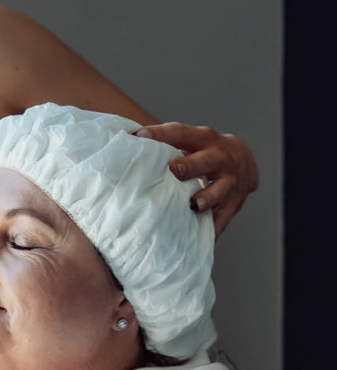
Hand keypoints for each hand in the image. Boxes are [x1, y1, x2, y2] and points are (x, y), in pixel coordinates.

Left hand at [134, 122, 259, 236]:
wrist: (245, 161)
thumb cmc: (203, 152)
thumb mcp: (190, 141)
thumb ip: (164, 143)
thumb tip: (125, 143)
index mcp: (202, 139)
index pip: (180, 133)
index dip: (161, 133)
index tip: (141, 136)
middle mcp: (219, 157)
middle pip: (206, 160)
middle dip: (191, 165)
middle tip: (175, 170)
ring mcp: (230, 180)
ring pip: (221, 188)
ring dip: (208, 196)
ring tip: (196, 204)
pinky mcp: (234, 202)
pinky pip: (224, 217)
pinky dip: (214, 227)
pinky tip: (203, 236)